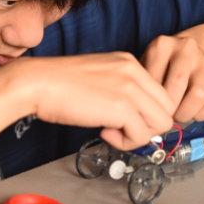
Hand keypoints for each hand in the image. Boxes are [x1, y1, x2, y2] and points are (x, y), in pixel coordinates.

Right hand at [15, 53, 175, 150]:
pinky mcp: (122, 107)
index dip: (145, 112)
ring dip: (138, 134)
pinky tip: (103, 131)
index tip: (126, 119)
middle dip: (147, 125)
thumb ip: (119, 90)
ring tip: (111, 130)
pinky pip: (141, 135)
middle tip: (121, 128)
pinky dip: (124, 141)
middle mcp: (133, 71)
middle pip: (166, 108)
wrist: (36, 82)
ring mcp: (130, 88)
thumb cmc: (57, 83)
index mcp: (128, 62)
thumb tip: (131, 116)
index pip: (159, 93)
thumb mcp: (97, 77)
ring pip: (161, 123)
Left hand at [140, 35, 203, 122]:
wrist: (188, 52)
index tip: (146, 112)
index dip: (149, 101)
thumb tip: (134, 117)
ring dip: (185, 113)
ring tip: (176, 116)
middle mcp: (185, 49)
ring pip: (199, 95)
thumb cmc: (159, 65)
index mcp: (162, 45)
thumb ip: (139, 85)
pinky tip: (191, 113)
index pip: (154, 78)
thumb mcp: (144, 66)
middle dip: (168, 108)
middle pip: (177, 84)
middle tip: (162, 117)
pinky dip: (202, 115)